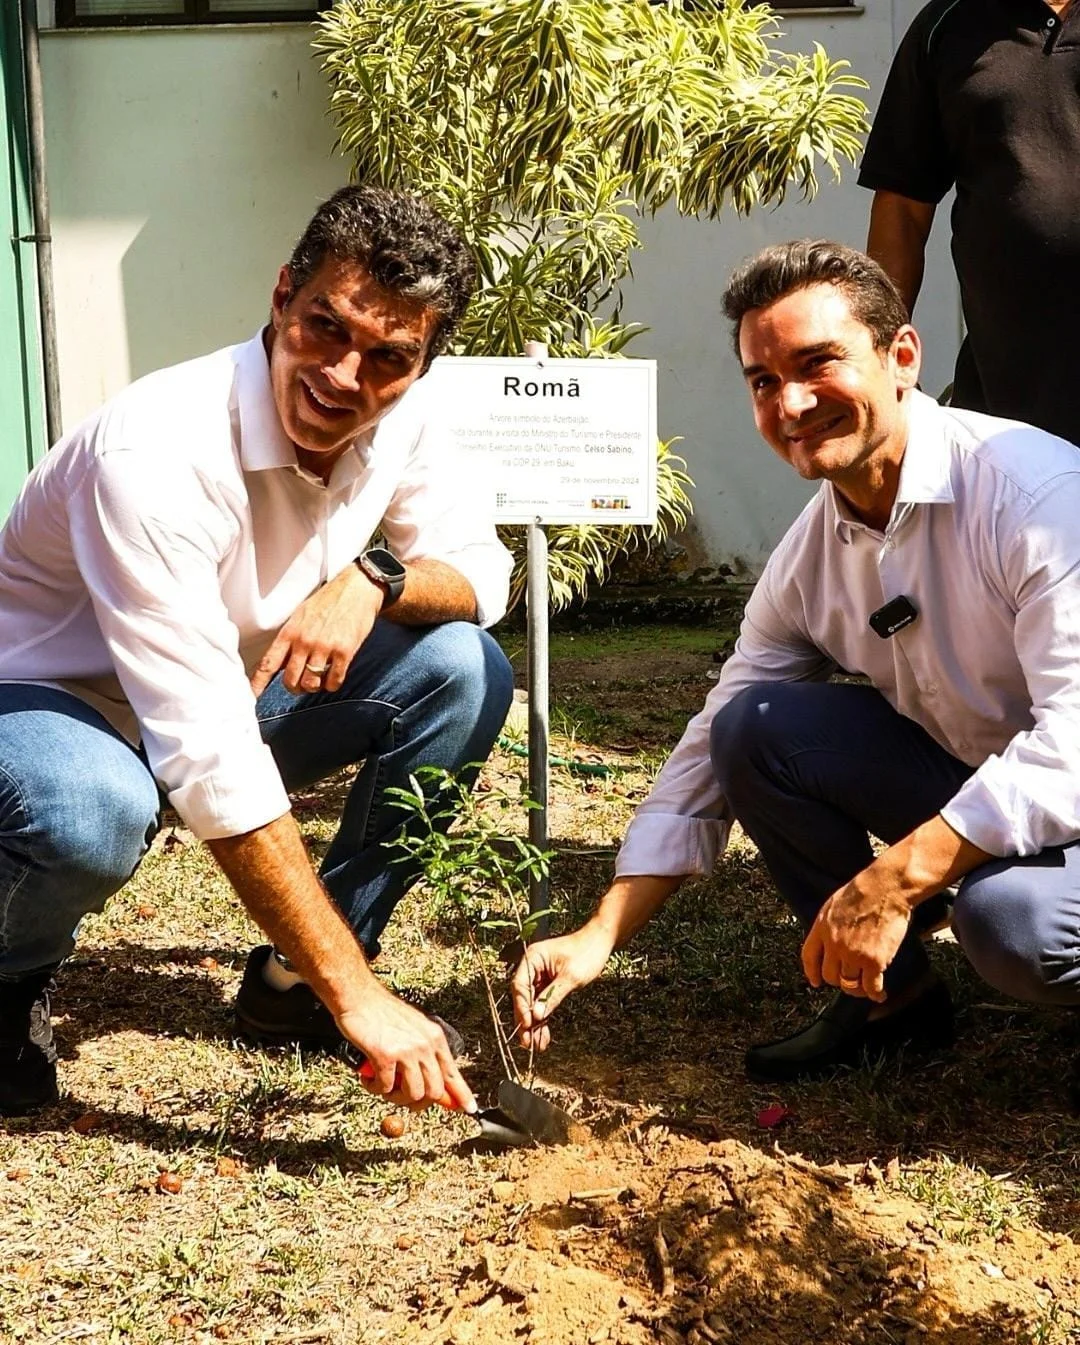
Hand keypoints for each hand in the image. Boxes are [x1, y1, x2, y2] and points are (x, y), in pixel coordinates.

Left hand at [250, 564, 383, 696]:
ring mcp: (324, 647)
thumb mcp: (300, 616)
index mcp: (290, 632)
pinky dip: (332, 685)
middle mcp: (304, 641)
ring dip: (313, 687)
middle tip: (300, 685)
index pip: (268, 663)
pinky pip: (334, 681)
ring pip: (311, 683)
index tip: (253, 696)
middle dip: (294, 687)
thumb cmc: (328, 601)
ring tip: (318, 681)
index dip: (258, 683)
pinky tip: (333, 678)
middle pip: (290, 680)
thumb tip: (278, 662)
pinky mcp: (344, 652)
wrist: (356, 589)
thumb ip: (290, 639)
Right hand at [338, 982, 475, 1112]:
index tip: (469, 1108)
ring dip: (396, 1098)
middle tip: (403, 1098)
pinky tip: (369, 1078)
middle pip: (435, 1091)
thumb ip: (425, 1054)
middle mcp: (425, 1045)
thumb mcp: (414, 1029)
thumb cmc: (382, 1013)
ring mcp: (407, 1051)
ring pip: (413, 1094)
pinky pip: (385, 1088)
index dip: (462, 1095)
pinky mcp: (385, 1056)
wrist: (359, 997)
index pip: (453, 1073)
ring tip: (384, 1087)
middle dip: (418, 1102)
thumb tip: (433, 1084)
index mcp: (435, 1038)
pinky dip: (375, 1088)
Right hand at [511, 924, 614, 1050]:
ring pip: (532, 1003)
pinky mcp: (548, 983)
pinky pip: (542, 1002)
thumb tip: (536, 1016)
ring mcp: (539, 975)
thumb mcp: (570, 977)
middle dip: (526, 1021)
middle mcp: (532, 967)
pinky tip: (544, 1034)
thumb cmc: (587, 953)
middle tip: (528, 1043)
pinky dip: (543, 1017)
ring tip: (537, 1045)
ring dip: (535, 1024)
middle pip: (523, 997)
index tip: (526, 1025)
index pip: (520, 986)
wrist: (601, 942)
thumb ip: (552, 996)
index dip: (521, 1007)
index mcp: (532, 958)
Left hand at [801, 876, 912, 1002]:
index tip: (816, 982)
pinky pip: (871, 987)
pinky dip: (875, 994)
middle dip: (838, 981)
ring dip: (857, 990)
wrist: (885, 888)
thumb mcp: (833, 905)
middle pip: (830, 975)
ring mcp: (853, 954)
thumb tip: (829, 941)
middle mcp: (834, 944)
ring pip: (849, 984)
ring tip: (866, 989)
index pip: (809, 957)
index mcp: (822, 928)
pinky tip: (880, 994)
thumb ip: (828, 926)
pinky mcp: (874, 961)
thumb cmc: (863, 891)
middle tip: (849, 981)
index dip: (812, 973)